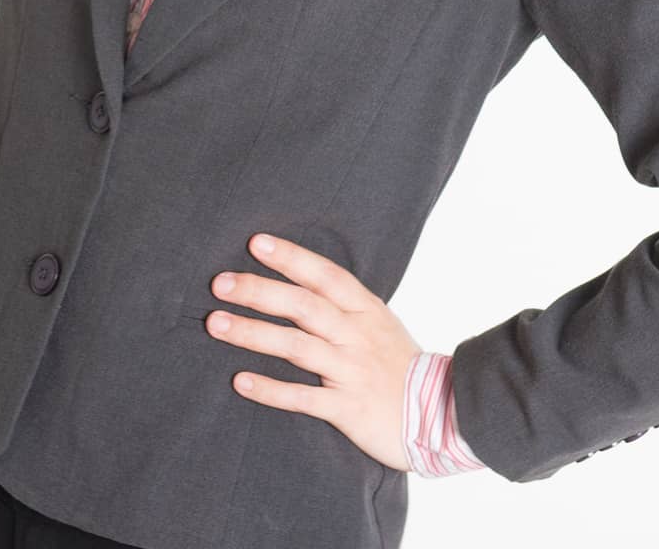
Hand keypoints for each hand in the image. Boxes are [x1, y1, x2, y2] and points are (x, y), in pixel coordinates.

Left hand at [203, 231, 421, 473]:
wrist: (442, 416)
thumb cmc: (399, 364)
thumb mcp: (378, 322)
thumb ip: (342, 303)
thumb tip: (298, 276)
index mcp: (365, 310)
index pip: (325, 275)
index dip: (292, 257)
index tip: (257, 242)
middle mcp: (356, 335)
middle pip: (304, 305)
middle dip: (259, 291)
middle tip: (219, 283)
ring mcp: (352, 371)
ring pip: (297, 346)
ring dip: (254, 334)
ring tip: (216, 324)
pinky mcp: (348, 408)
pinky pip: (303, 398)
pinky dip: (271, 389)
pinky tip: (240, 381)